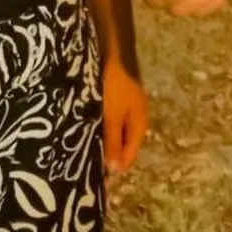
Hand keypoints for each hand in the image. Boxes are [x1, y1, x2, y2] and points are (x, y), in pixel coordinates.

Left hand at [102, 59, 148, 176]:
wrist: (112, 52)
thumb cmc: (114, 86)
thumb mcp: (112, 116)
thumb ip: (113, 142)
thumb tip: (115, 170)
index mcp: (140, 123)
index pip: (131, 154)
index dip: (117, 167)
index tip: (99, 178)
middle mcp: (137, 116)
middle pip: (125, 143)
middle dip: (111, 154)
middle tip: (92, 165)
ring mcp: (129, 106)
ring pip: (118, 131)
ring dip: (107, 140)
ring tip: (90, 149)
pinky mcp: (119, 98)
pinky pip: (113, 120)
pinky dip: (104, 127)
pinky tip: (92, 129)